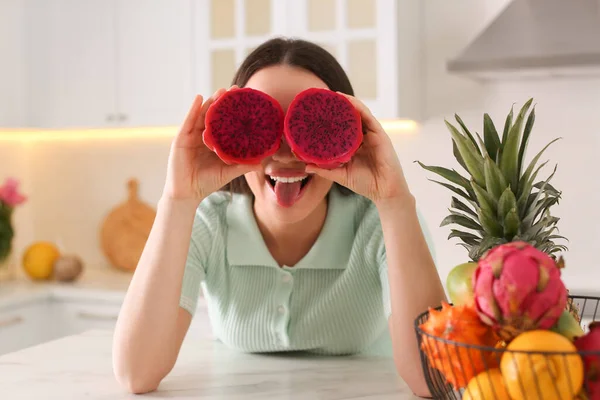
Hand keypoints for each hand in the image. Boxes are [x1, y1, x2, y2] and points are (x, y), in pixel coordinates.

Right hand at [162, 87, 260, 203]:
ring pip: (202, 115)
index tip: (245, 100)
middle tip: (236, 90)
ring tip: (221, 91)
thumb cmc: (206, 183)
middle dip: (223, 102)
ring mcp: (191, 136)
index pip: (225, 123)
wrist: (187, 194)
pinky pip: (188, 121)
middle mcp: (203, 136)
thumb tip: (262, 164)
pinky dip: (193, 109)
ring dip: (211, 101)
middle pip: (214, 115)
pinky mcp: (181, 139)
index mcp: (214, 143)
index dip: (233, 112)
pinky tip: (199, 98)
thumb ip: (242, 166)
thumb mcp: (227, 173)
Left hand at [305, 93, 410, 205]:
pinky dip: (358, 107)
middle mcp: (362, 137)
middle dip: (337, 107)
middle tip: (322, 99)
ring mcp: (371, 134)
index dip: (330, 119)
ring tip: (333, 95)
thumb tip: (306, 166)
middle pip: (349, 117)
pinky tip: (348, 101)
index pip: (341, 127)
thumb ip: (325, 170)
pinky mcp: (379, 134)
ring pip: (358, 113)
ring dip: (347, 102)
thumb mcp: (340, 175)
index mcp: (353, 145)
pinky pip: (368, 117)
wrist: (384, 191)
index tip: (316, 112)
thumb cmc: (365, 183)